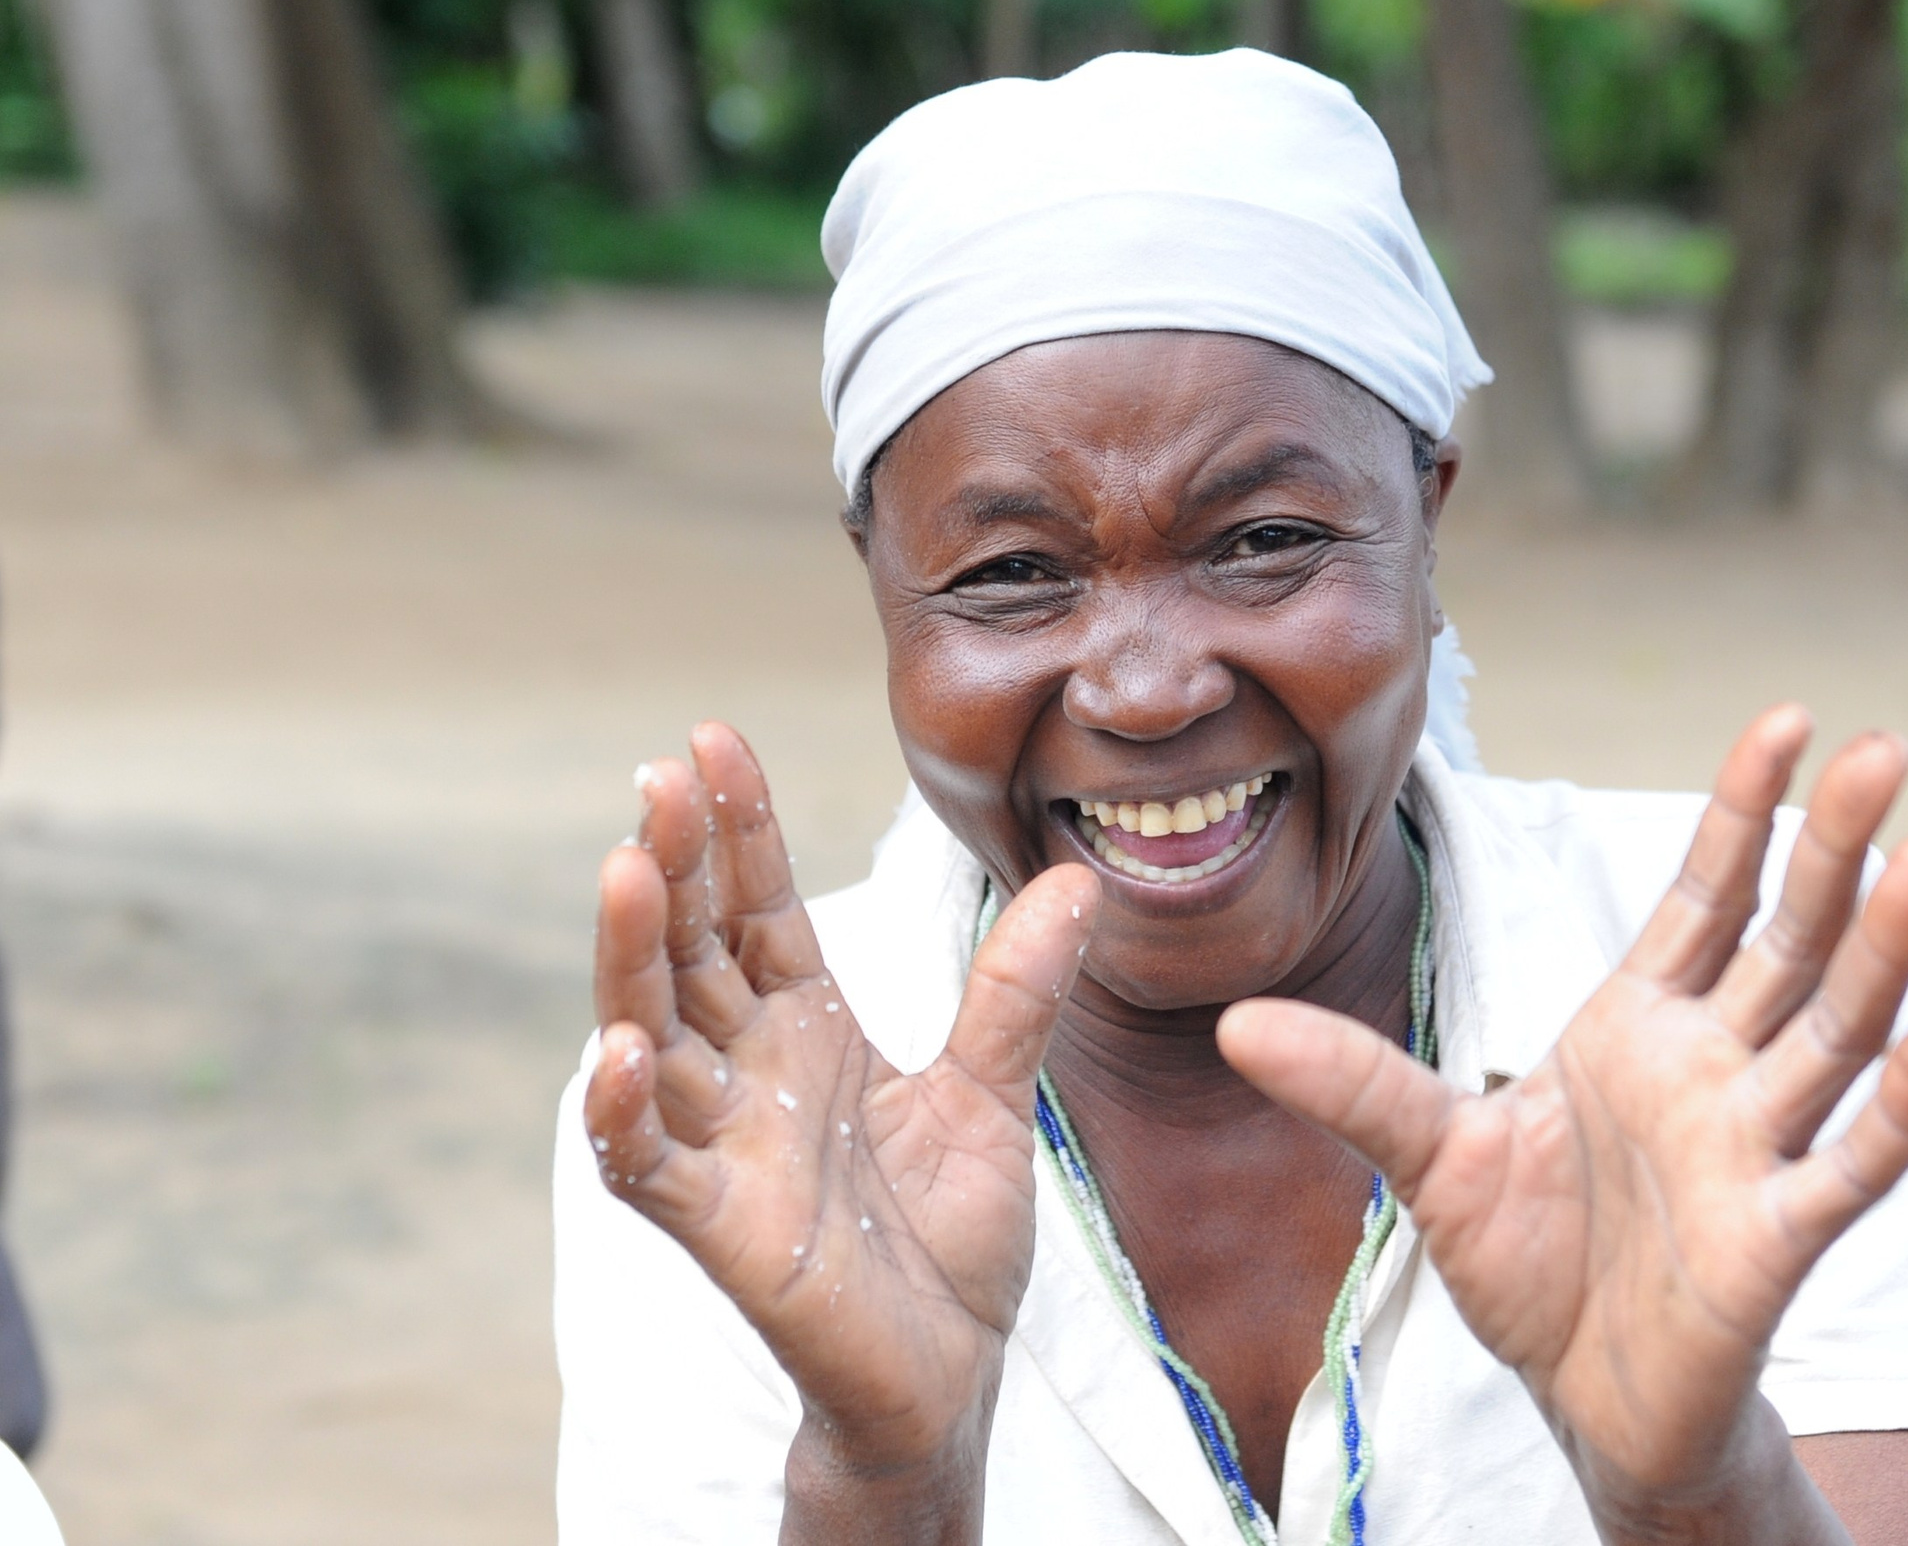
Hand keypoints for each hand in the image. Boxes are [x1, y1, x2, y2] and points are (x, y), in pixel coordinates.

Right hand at [584, 723, 1096, 1505]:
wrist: (948, 1372)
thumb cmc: (948, 1239)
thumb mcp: (993, 1097)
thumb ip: (1017, 992)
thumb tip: (1080, 882)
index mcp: (807, 1028)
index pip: (757, 908)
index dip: (738, 829)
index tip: (713, 739)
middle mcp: (750, 1073)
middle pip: (694, 948)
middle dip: (678, 861)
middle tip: (665, 773)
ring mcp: (724, 1146)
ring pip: (654, 1034)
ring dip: (633, 956)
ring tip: (626, 866)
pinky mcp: (718, 1227)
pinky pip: (651, 1164)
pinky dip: (628, 1111)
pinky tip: (622, 1052)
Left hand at [1218, 709, 1907, 1541]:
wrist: (1578, 1397)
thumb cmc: (1529, 1261)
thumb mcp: (1430, 1158)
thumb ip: (1353, 1084)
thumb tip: (1232, 1023)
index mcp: (1641, 1026)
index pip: (1705, 896)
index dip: (1744, 811)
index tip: (1791, 719)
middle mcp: (1713, 1070)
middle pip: (1788, 939)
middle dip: (1836, 847)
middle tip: (1888, 749)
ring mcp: (1751, 1149)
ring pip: (1830, 1033)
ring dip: (1883, 950)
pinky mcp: (1772, 1242)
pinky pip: (1843, 1170)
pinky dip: (1888, 1115)